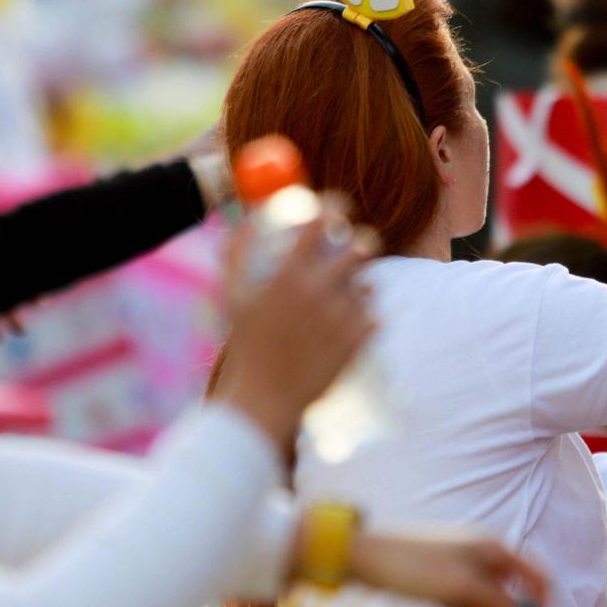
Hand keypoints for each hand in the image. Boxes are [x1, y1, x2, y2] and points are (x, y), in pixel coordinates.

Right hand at [215, 210, 379, 448]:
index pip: (322, 224)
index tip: (337, 208)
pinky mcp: (357, 340)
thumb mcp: (232, 297)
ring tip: (341, 298)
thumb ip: (237, 254)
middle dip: (360, 243)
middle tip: (354, 249)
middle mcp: (320, 291)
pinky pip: (374, 315)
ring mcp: (342, 316)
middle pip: (361, 248)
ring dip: (359, 286)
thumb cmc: (246, 346)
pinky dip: (364, 316)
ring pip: (368, 284)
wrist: (266, 397)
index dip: (333, 208)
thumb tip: (244, 221)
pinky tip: (348, 322)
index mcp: (290, 275)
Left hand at [349, 529, 549, 606]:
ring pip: (486, 597)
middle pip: (510, 588)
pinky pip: (465, 598)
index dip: (540, 601)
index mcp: (492, 547)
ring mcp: (464, 562)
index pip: (534, 573)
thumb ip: (498, 601)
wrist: (370, 559)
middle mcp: (482, 551)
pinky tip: (440, 605)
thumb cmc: (416, 569)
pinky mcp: (446, 575)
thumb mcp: (461, 588)